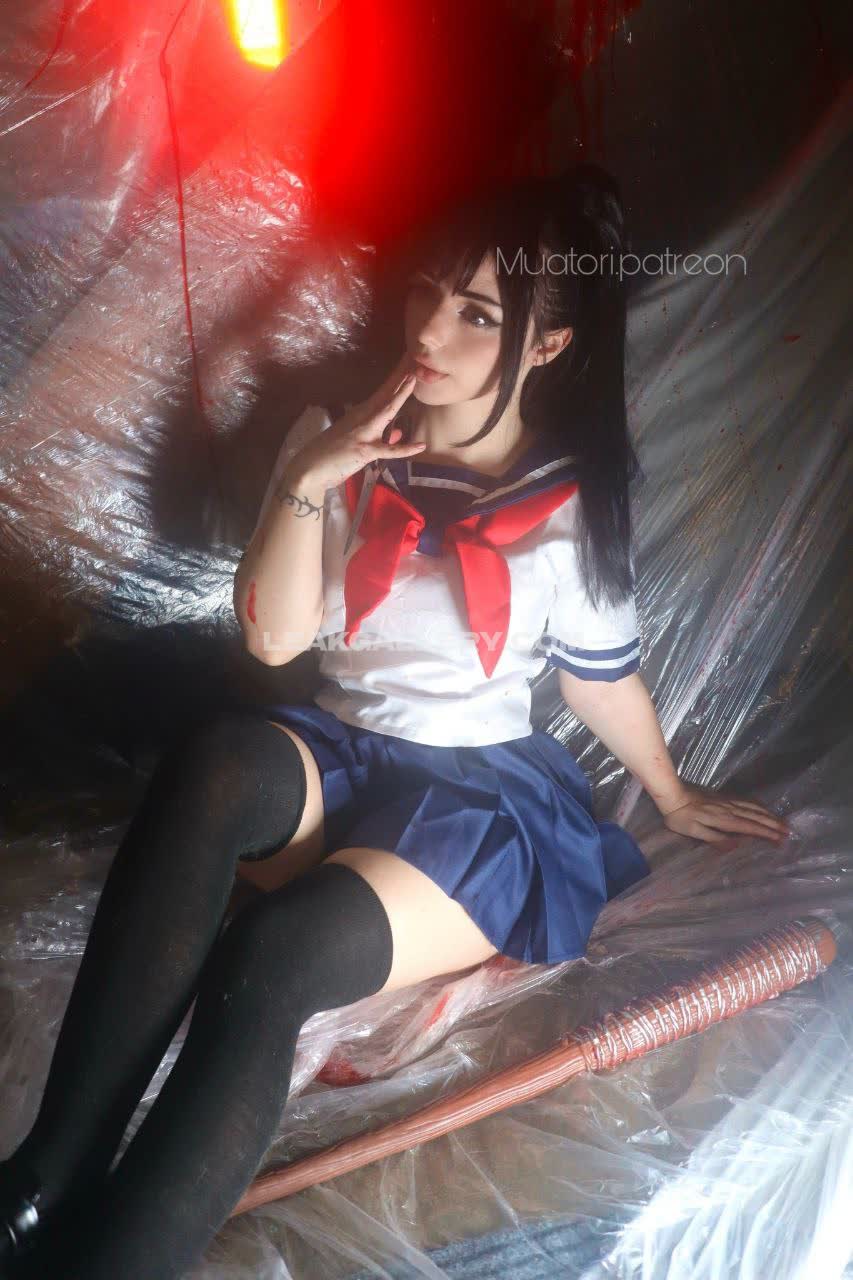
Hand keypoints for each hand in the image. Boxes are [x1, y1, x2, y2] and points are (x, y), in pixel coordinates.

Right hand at [291, 352, 425, 493]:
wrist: (310, 468)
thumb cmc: (331, 455)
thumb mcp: (358, 441)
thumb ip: (380, 438)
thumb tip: (397, 433)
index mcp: (362, 413)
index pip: (384, 391)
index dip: (397, 376)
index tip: (409, 360)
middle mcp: (362, 417)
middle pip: (386, 392)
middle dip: (401, 373)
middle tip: (414, 353)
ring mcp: (363, 432)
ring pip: (386, 410)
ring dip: (401, 394)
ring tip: (414, 376)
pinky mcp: (364, 450)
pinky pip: (388, 450)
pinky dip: (404, 449)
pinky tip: (421, 445)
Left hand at [660, 781, 790, 846]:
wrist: (672, 793)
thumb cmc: (680, 817)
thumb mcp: (694, 832)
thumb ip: (716, 838)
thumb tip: (737, 846)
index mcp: (724, 819)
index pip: (750, 827)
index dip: (766, 833)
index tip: (781, 839)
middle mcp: (730, 808)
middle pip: (756, 816)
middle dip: (773, 824)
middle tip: (789, 832)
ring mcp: (728, 800)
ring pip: (753, 807)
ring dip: (769, 815)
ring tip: (782, 821)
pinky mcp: (724, 796)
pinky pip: (747, 800)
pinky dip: (759, 805)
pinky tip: (763, 808)